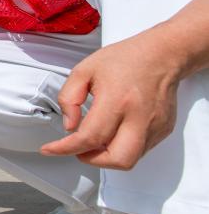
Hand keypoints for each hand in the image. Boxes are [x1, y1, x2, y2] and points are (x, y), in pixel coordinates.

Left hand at [41, 30, 180, 170]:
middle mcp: (139, 117)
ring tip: (95, 140)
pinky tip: (113, 133)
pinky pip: (141, 150)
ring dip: (107, 156)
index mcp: (117, 100)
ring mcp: (155, 126)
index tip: (51, 149)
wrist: (162, 55)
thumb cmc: (125, 59)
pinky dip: (122, 148)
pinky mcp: (163, 130)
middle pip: (117, 159)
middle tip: (78, 148)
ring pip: (131, 159)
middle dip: (92, 159)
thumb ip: (69, 98)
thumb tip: (69, 126)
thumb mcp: (84, 70)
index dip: (66, 148)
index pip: (90, 137)